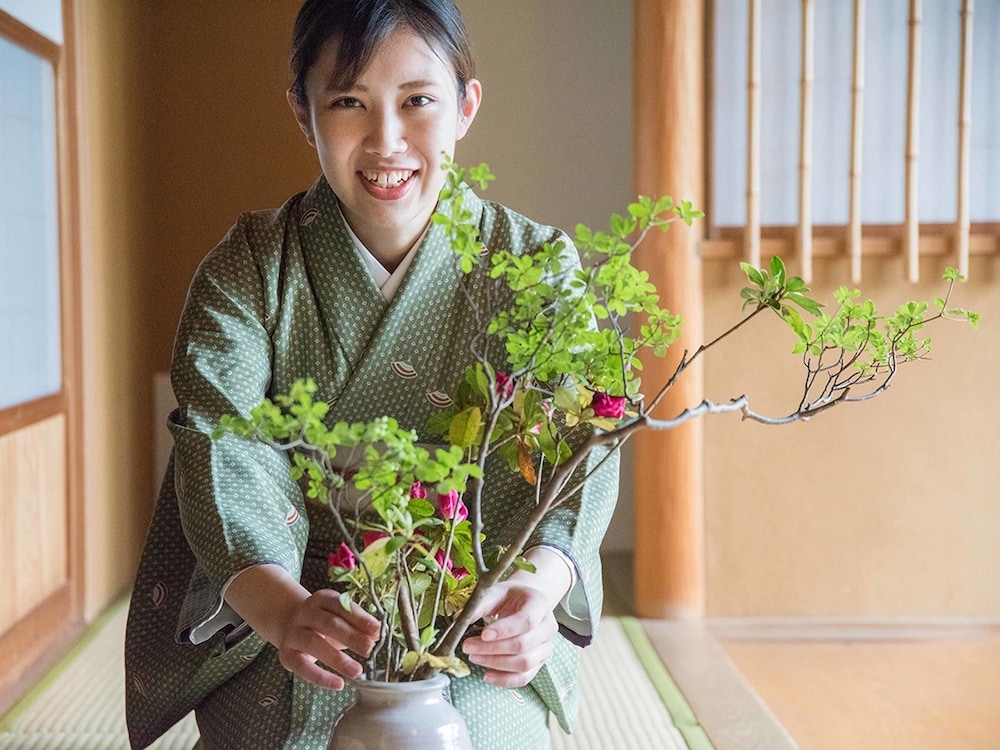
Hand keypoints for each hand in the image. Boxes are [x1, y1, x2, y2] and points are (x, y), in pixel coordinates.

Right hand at [224, 564, 379, 691]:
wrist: (289, 625)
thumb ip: (358, 624)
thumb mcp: (340, 618)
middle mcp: (305, 613)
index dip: (360, 618)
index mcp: (322, 599)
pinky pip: (303, 667)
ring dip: (337, 658)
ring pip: (314, 643)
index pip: (341, 606)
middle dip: (351, 636)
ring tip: (357, 671)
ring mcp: (293, 633)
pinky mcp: (286, 654)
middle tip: (369, 649)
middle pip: (328, 623)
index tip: (377, 630)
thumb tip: (377, 634)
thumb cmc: (323, 623)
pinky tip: (338, 684)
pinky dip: (321, 677)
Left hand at [460, 581, 557, 687]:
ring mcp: (545, 648)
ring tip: (474, 657)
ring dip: (496, 664)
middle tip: (469, 647)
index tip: (483, 634)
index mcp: (540, 604)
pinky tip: (486, 675)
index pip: (526, 621)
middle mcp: (548, 627)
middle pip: (523, 645)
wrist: (526, 604)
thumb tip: (460, 618)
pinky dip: (504, 680)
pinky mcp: (539, 663)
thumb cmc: (511, 597)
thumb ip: (481, 604)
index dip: (504, 630)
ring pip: (524, 664)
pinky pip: (524, 678)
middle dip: (493, 649)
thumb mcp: (496, 592)